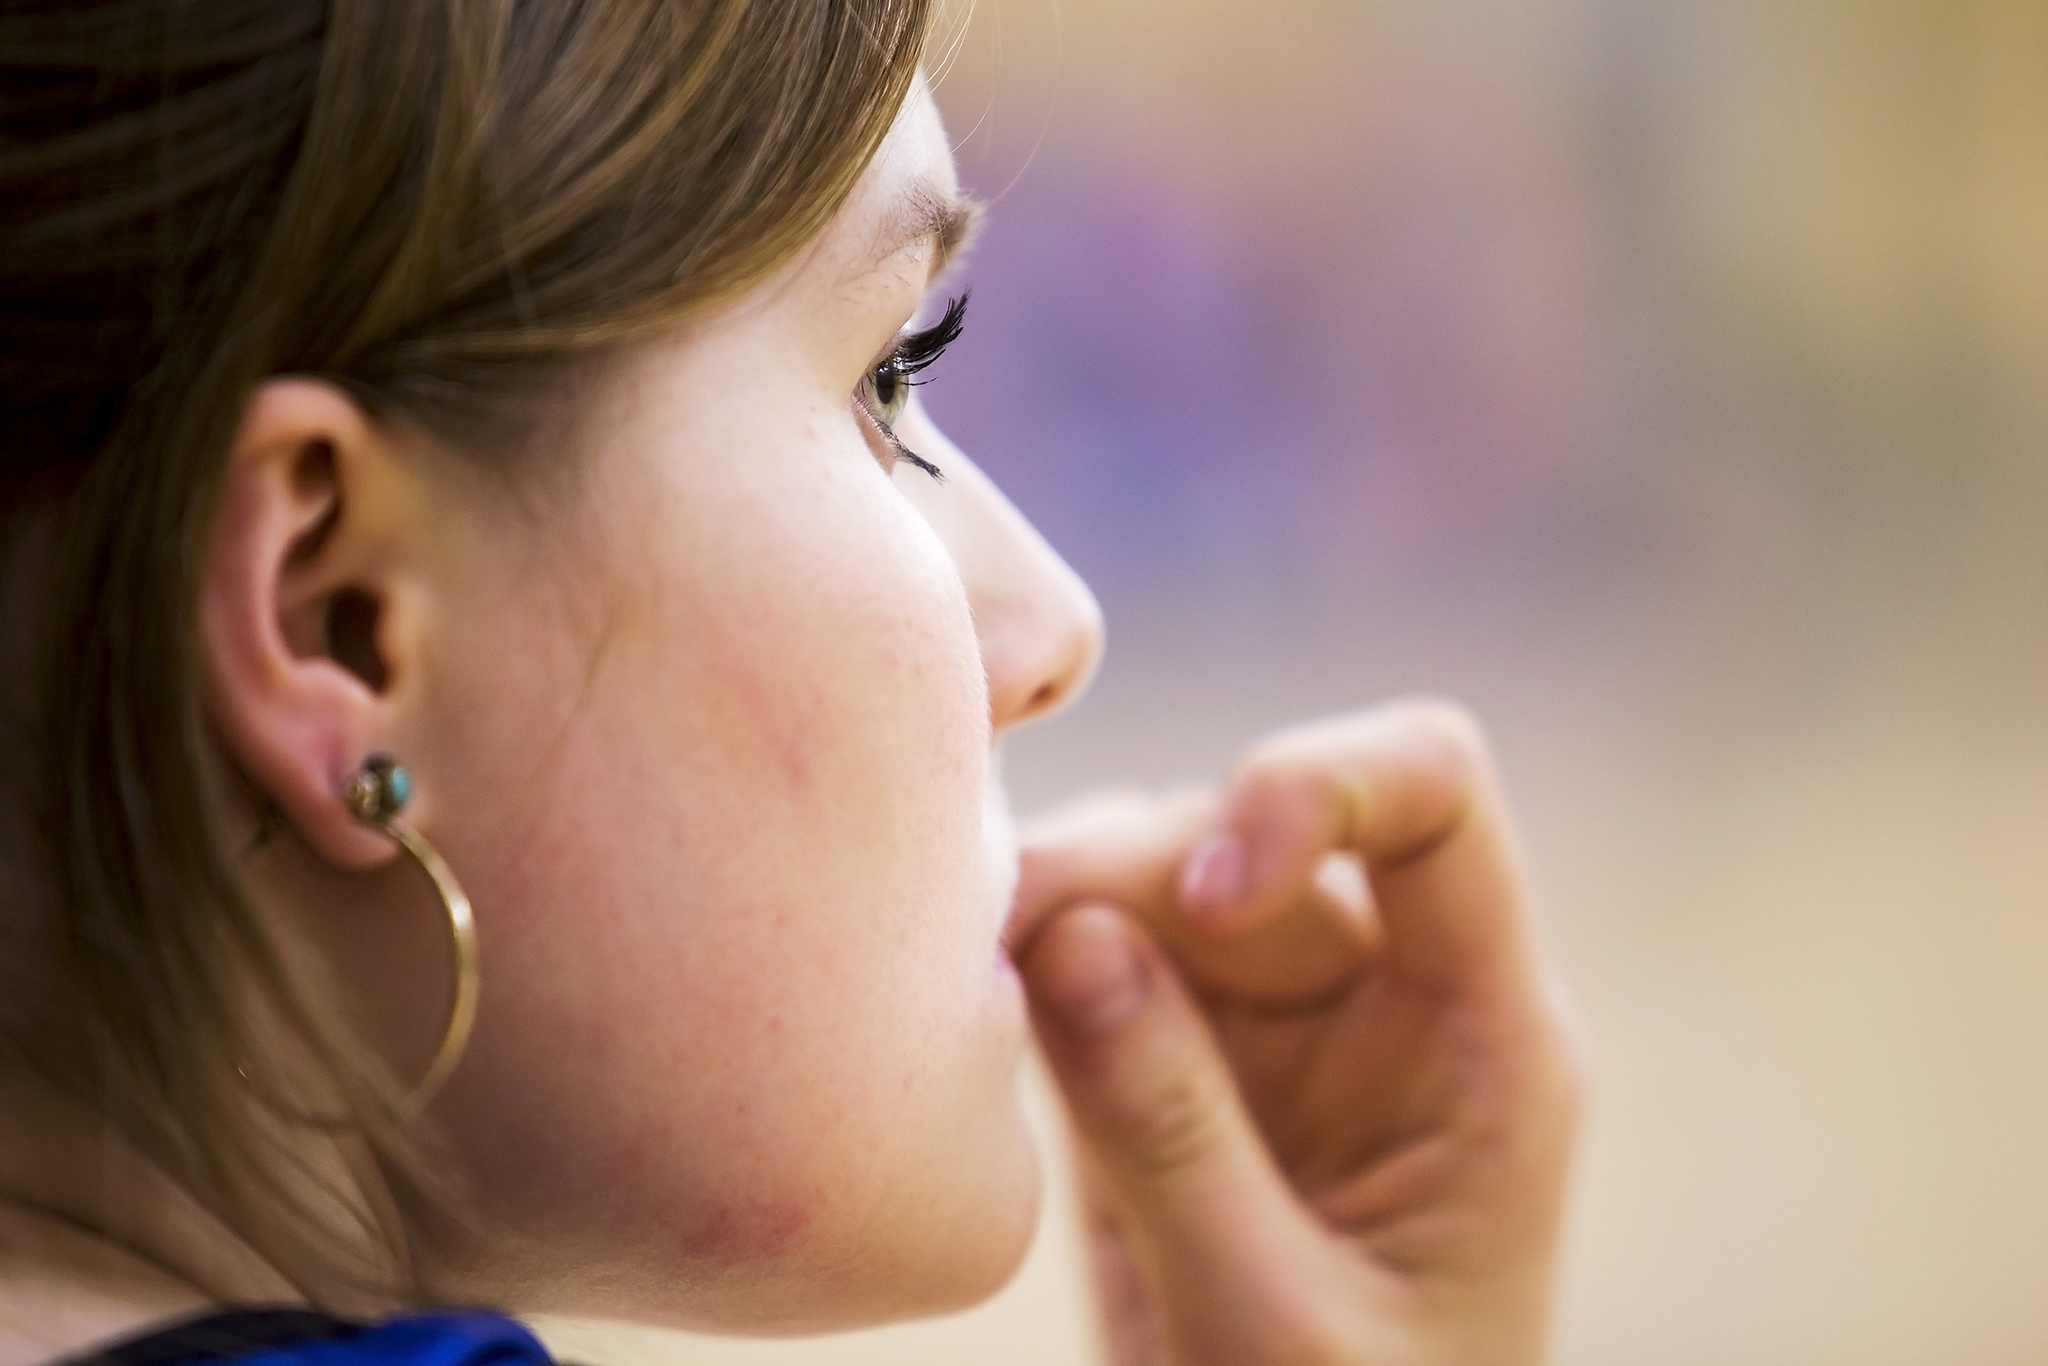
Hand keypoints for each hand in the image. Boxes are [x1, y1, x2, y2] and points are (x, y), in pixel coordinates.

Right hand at [1010, 701, 1581, 1365]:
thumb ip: (1172, 1135)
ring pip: (1153, 888)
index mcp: (1483, 1038)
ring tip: (963, 979)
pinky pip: (1092, 968)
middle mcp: (1382, 999)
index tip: (1207, 891)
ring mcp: (1274, 1032)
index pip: (1434, 802)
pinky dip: (1021, 974)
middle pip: (1251, 840)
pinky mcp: (1175, 1075)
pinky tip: (965, 1012)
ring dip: (1054, 910)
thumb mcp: (1273, 1326)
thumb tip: (1065, 935)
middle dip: (1126, 872)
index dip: (1319, 786)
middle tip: (993, 940)